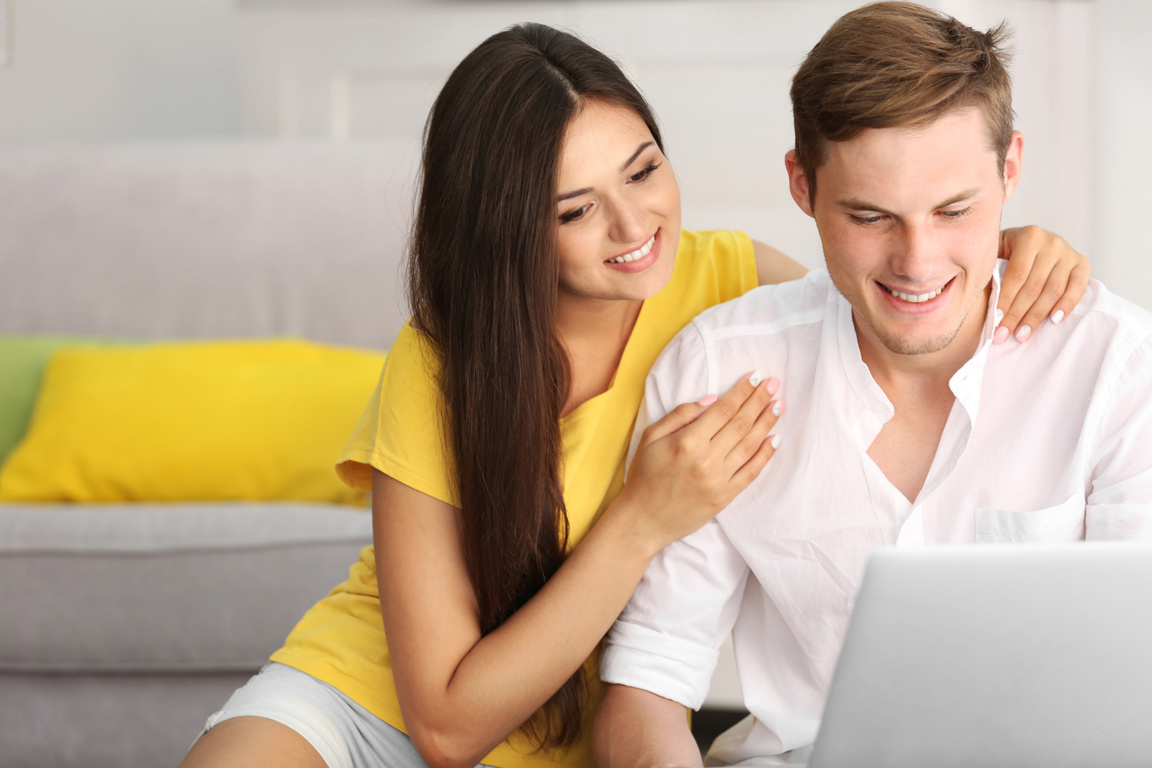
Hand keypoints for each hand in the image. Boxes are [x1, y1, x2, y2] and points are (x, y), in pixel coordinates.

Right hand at [617, 371, 781, 552]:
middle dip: (759, 400)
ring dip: (767, 422)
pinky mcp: (725, 496)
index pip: (723, 409)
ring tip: (779, 405)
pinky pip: (751, 472)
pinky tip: (775, 439)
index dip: (742, 391)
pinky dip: (765, 455)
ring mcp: (719, 479)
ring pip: (750, 444)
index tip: (756, 377)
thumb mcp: (651, 437)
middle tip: (774, 384)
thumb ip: (680, 415)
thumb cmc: (644, 475)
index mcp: (687, 441)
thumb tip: (711, 400)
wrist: (643, 519)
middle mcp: (707, 459)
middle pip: (741, 423)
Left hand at [996, 225, 1090, 343]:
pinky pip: (1077, 287)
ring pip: (1053, 290)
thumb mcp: (996, 250)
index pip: (1017, 274)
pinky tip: (1053, 320)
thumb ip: (990, 267)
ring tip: (1022, 335)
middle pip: (1033, 286)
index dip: (1005, 299)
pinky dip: (1066, 305)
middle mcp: (1052, 243)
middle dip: (1016, 314)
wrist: (1035, 240)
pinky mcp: (1082, 264)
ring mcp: (1069, 253)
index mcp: (1029, 236)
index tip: (995, 321)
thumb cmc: (1009, 250)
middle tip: (1003, 335)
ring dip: (1036, 316)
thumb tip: (976, 295)